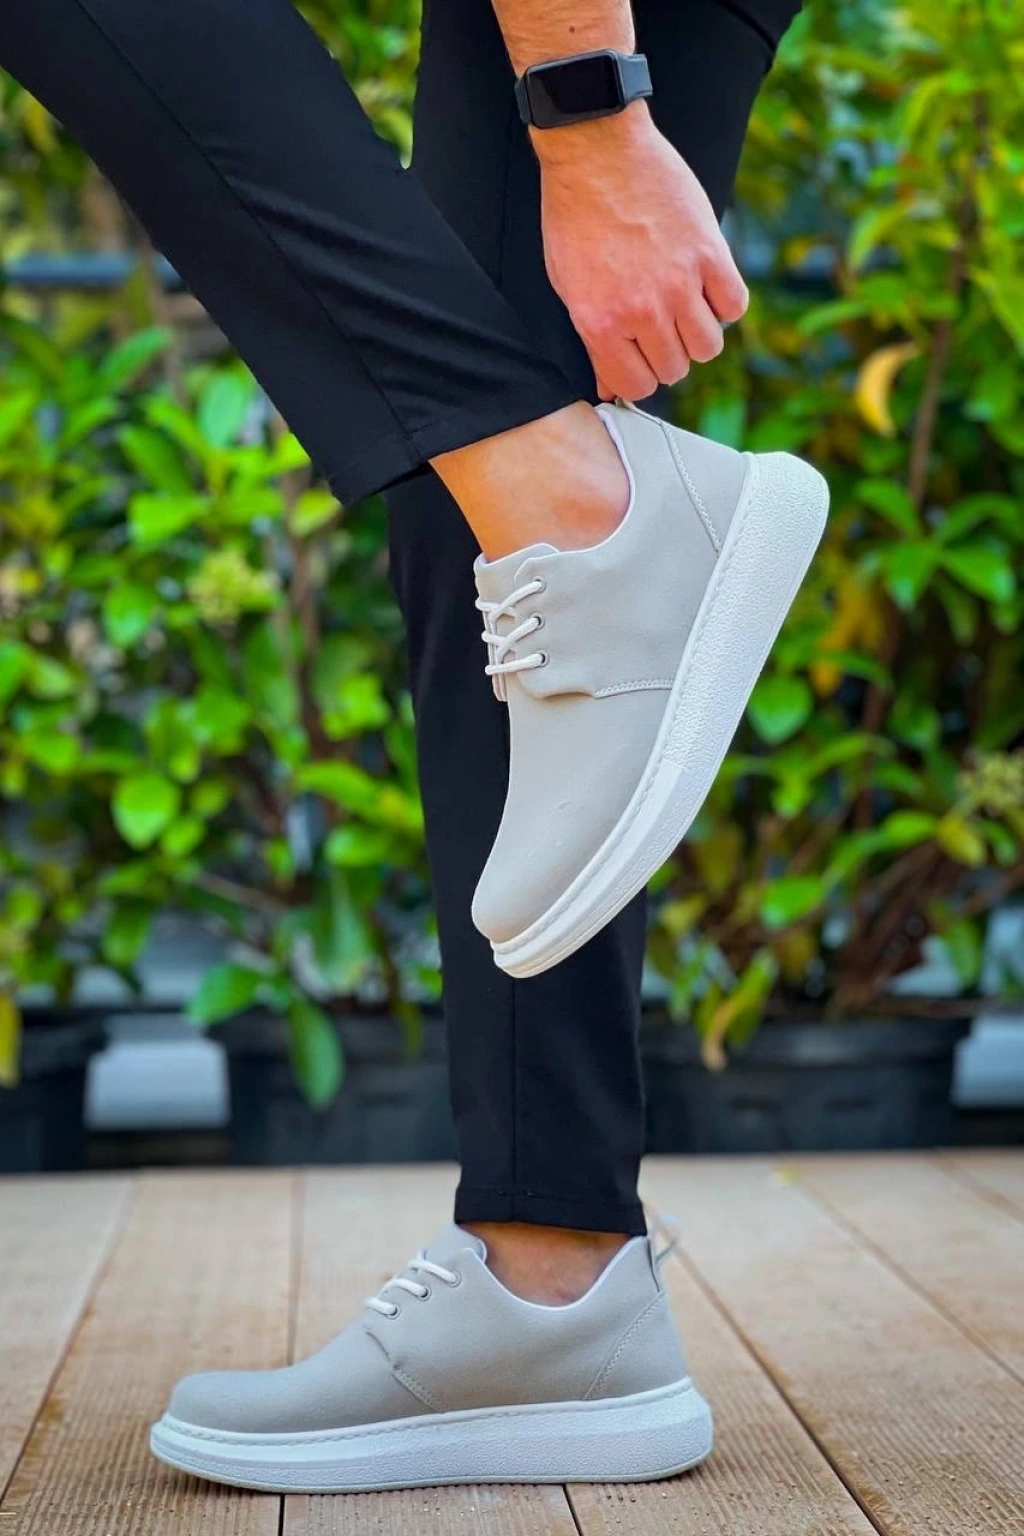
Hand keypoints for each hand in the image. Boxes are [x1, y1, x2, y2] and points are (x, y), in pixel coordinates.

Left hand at [535, 108, 748, 399]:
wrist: (596, 151)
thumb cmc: (575, 216)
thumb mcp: (568, 286)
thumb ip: (592, 340)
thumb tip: (608, 386)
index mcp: (601, 323)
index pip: (636, 386)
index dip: (640, 376)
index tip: (641, 358)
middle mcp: (642, 311)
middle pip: (674, 369)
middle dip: (668, 355)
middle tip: (661, 327)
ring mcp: (679, 283)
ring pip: (708, 346)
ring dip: (698, 334)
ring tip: (685, 308)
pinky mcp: (709, 253)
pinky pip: (733, 305)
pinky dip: (724, 304)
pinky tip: (708, 286)